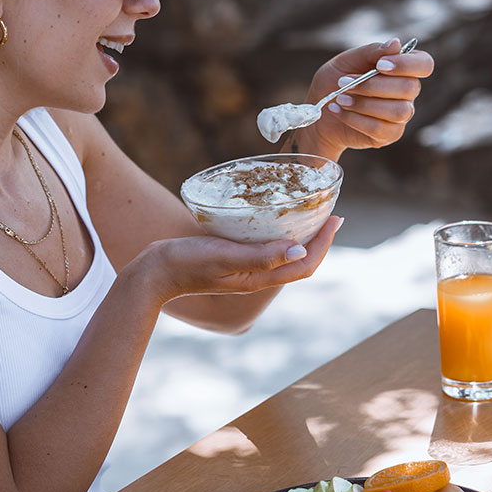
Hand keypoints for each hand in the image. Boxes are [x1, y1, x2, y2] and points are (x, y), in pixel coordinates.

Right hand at [139, 215, 342, 304]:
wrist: (155, 271)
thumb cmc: (188, 262)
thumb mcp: (225, 255)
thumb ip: (261, 255)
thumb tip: (300, 251)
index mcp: (259, 279)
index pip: (304, 265)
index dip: (324, 244)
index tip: (335, 219)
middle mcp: (256, 276)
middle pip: (299, 260)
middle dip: (319, 238)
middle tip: (330, 212)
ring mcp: (245, 268)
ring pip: (284, 253)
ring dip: (302, 235)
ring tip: (310, 213)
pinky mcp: (233, 258)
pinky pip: (266, 247)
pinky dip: (279, 233)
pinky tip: (274, 218)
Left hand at [292, 38, 434, 159]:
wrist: (319, 113)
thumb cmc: (334, 82)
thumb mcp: (347, 61)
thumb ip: (371, 52)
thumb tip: (396, 44)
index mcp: (402, 69)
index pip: (424, 64)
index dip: (407, 65)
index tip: (380, 65)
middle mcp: (407, 92)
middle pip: (409, 88)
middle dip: (372, 85)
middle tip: (344, 82)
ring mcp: (401, 115)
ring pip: (398, 111)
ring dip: (364, 103)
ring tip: (339, 98)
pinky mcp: (389, 134)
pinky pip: (380, 128)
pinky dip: (355, 119)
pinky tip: (339, 111)